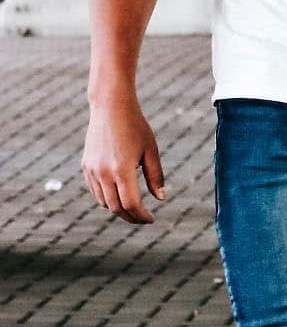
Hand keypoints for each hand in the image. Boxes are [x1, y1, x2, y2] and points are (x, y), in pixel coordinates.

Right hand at [83, 95, 165, 224]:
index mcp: (122, 170)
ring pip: (104, 202)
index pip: (131, 204)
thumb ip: (155, 176)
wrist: (110, 107)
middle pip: (116, 208)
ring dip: (118, 209)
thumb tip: (161, 198)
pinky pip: (95, 191)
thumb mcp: (150, 150)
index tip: (151, 219)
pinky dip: (106, 199)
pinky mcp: (86, 166)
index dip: (141, 216)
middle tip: (143, 218)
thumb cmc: (135, 126)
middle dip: (130, 217)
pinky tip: (118, 196)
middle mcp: (104, 173)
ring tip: (133, 208)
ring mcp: (92, 171)